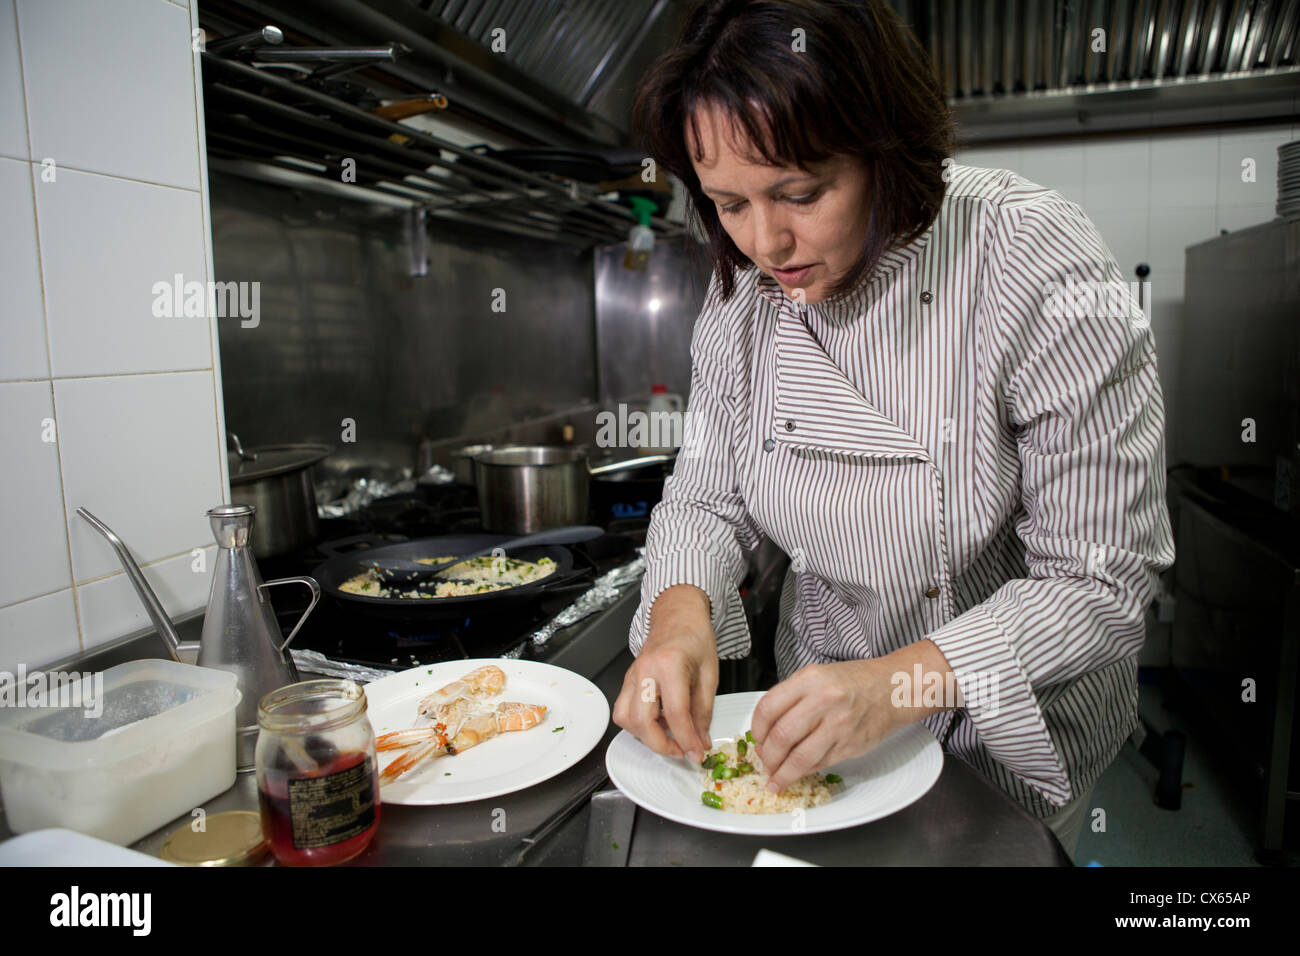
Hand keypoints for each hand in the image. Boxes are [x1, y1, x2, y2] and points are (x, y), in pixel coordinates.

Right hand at [613, 585, 718, 763]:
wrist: (677, 615)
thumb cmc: (694, 637)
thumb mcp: (710, 673)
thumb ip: (704, 711)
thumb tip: (700, 740)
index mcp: (670, 664)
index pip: (675, 713)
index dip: (687, 739)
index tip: (697, 753)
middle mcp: (646, 670)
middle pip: (641, 721)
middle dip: (660, 745)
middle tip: (680, 750)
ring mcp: (632, 675)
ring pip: (624, 718)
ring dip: (645, 736)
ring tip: (667, 736)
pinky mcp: (627, 680)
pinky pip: (623, 710)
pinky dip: (638, 724)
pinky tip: (657, 722)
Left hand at [750, 658, 904, 793]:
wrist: (894, 688)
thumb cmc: (854, 682)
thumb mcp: (817, 676)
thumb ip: (791, 698)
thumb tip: (766, 730)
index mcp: (809, 680)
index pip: (768, 708)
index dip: (756, 729)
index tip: (756, 739)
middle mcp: (823, 701)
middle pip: (781, 737)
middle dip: (767, 756)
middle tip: (765, 762)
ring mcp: (838, 725)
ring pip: (799, 758)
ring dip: (782, 774)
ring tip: (776, 779)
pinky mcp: (850, 745)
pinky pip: (819, 764)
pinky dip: (804, 772)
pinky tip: (797, 773)